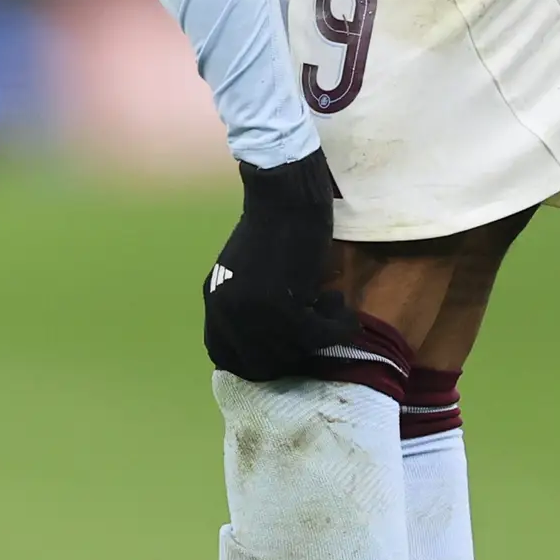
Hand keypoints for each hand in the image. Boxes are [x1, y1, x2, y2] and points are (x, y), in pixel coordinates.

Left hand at [202, 150, 368, 381]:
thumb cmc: (274, 226)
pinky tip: (345, 308)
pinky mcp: (285, 309)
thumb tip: (274, 346)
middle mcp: (227, 314)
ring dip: (322, 337)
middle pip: (263, 362)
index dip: (257, 361)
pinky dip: (339, 327)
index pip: (224, 355)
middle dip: (296, 352)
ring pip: (296, 352)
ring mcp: (254, 314)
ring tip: (333, 306)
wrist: (285, 197)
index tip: (286, 353)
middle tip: (318, 329)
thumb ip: (249, 306)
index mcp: (214, 303)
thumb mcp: (247, 274)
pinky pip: (320, 337)